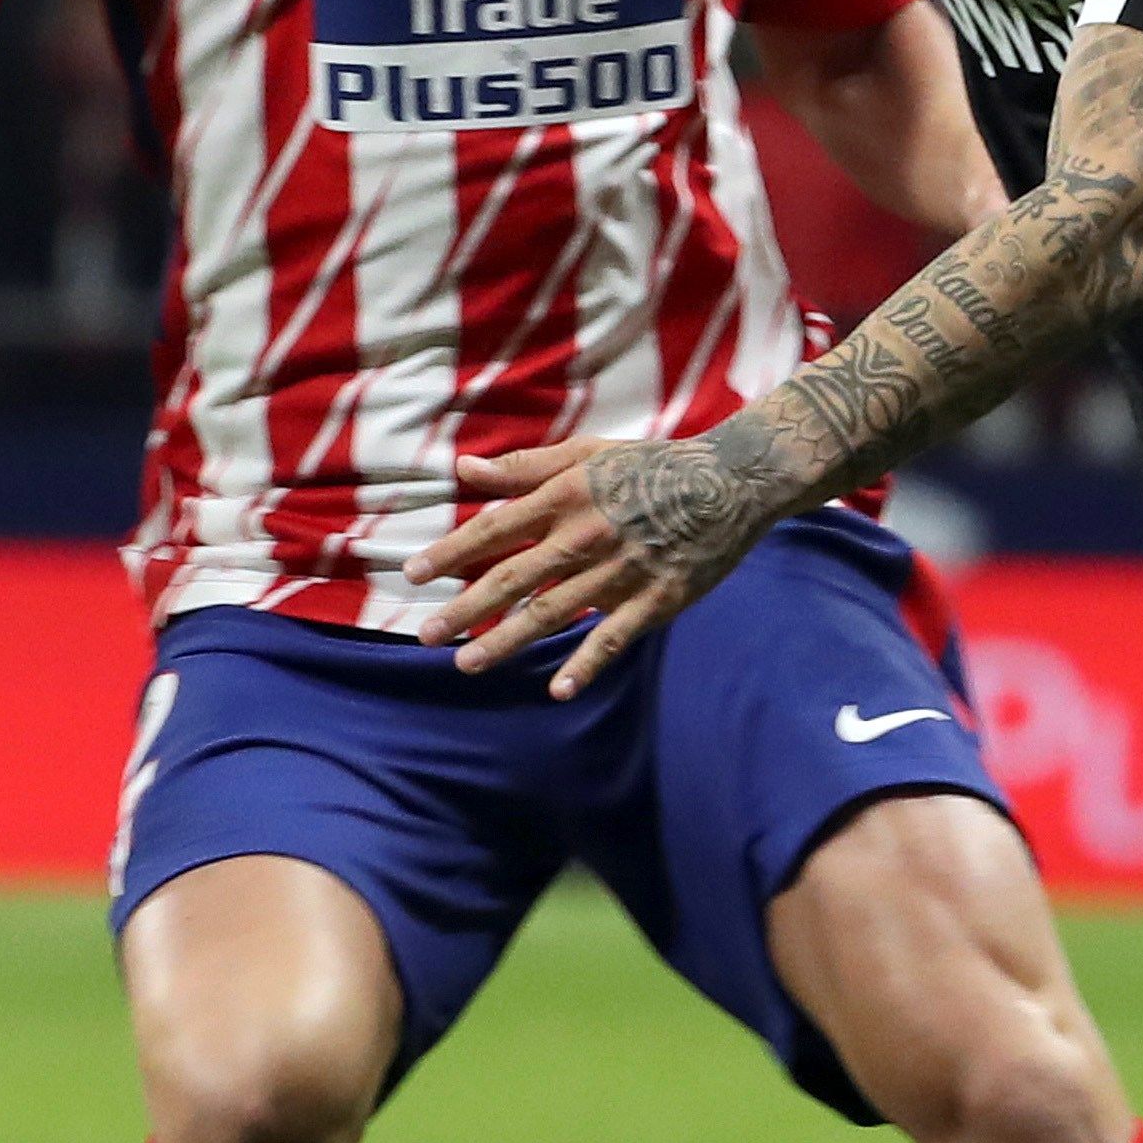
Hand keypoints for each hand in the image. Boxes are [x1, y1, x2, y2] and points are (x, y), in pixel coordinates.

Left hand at [409, 427, 796, 693]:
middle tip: (427, 635)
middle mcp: (584, 537)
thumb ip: (524, 466)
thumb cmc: (653, 464)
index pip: (494, 530)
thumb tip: (463, 470)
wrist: (731, 481)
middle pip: (512, 579)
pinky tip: (558, 689)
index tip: (411, 574)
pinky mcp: (656, 599)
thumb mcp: (587, 453)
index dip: (451, 553)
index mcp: (564, 497)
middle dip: (465, 609)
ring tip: (468, 663)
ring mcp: (620, 572)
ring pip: (552, 612)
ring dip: (507, 640)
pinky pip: (613, 638)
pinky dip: (586, 665)